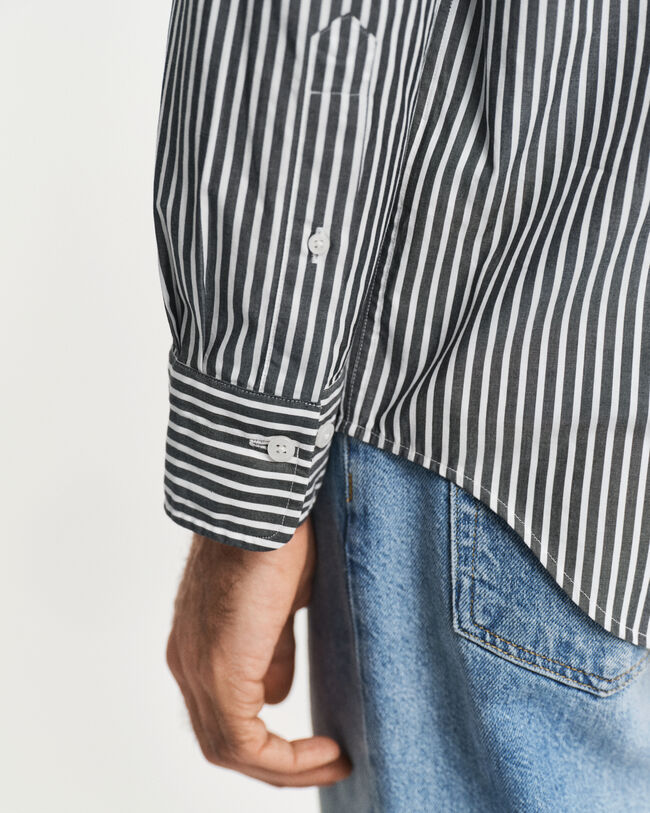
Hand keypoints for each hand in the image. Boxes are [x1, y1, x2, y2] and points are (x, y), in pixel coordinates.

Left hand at [165, 518, 351, 786]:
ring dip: (286, 767)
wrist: (261, 504)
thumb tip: (277, 694)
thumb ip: (272, 651)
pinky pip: (245, 744)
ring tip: (335, 761)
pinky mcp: (220, 673)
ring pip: (230, 749)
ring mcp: (199, 670)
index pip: (224, 712)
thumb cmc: (273, 538)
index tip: (319, 742)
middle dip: (278, 763)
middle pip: (223, 740)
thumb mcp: (277, 605)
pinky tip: (328, 749)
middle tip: (329, 761)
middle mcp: (189, 663)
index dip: (269, 739)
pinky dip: (286, 759)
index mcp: (199, 643)